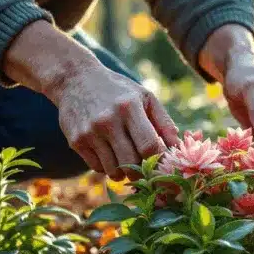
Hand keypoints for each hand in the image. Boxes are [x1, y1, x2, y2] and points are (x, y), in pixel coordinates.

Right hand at [50, 66, 179, 179]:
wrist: (75, 80)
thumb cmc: (118, 91)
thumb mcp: (145, 97)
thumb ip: (164, 123)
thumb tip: (178, 148)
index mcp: (129, 107)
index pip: (149, 146)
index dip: (159, 160)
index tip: (163, 164)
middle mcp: (107, 121)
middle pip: (131, 163)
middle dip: (143, 172)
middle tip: (148, 170)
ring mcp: (89, 132)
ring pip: (114, 170)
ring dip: (125, 173)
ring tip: (129, 163)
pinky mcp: (75, 141)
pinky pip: (97, 168)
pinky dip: (108, 168)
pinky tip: (111, 155)